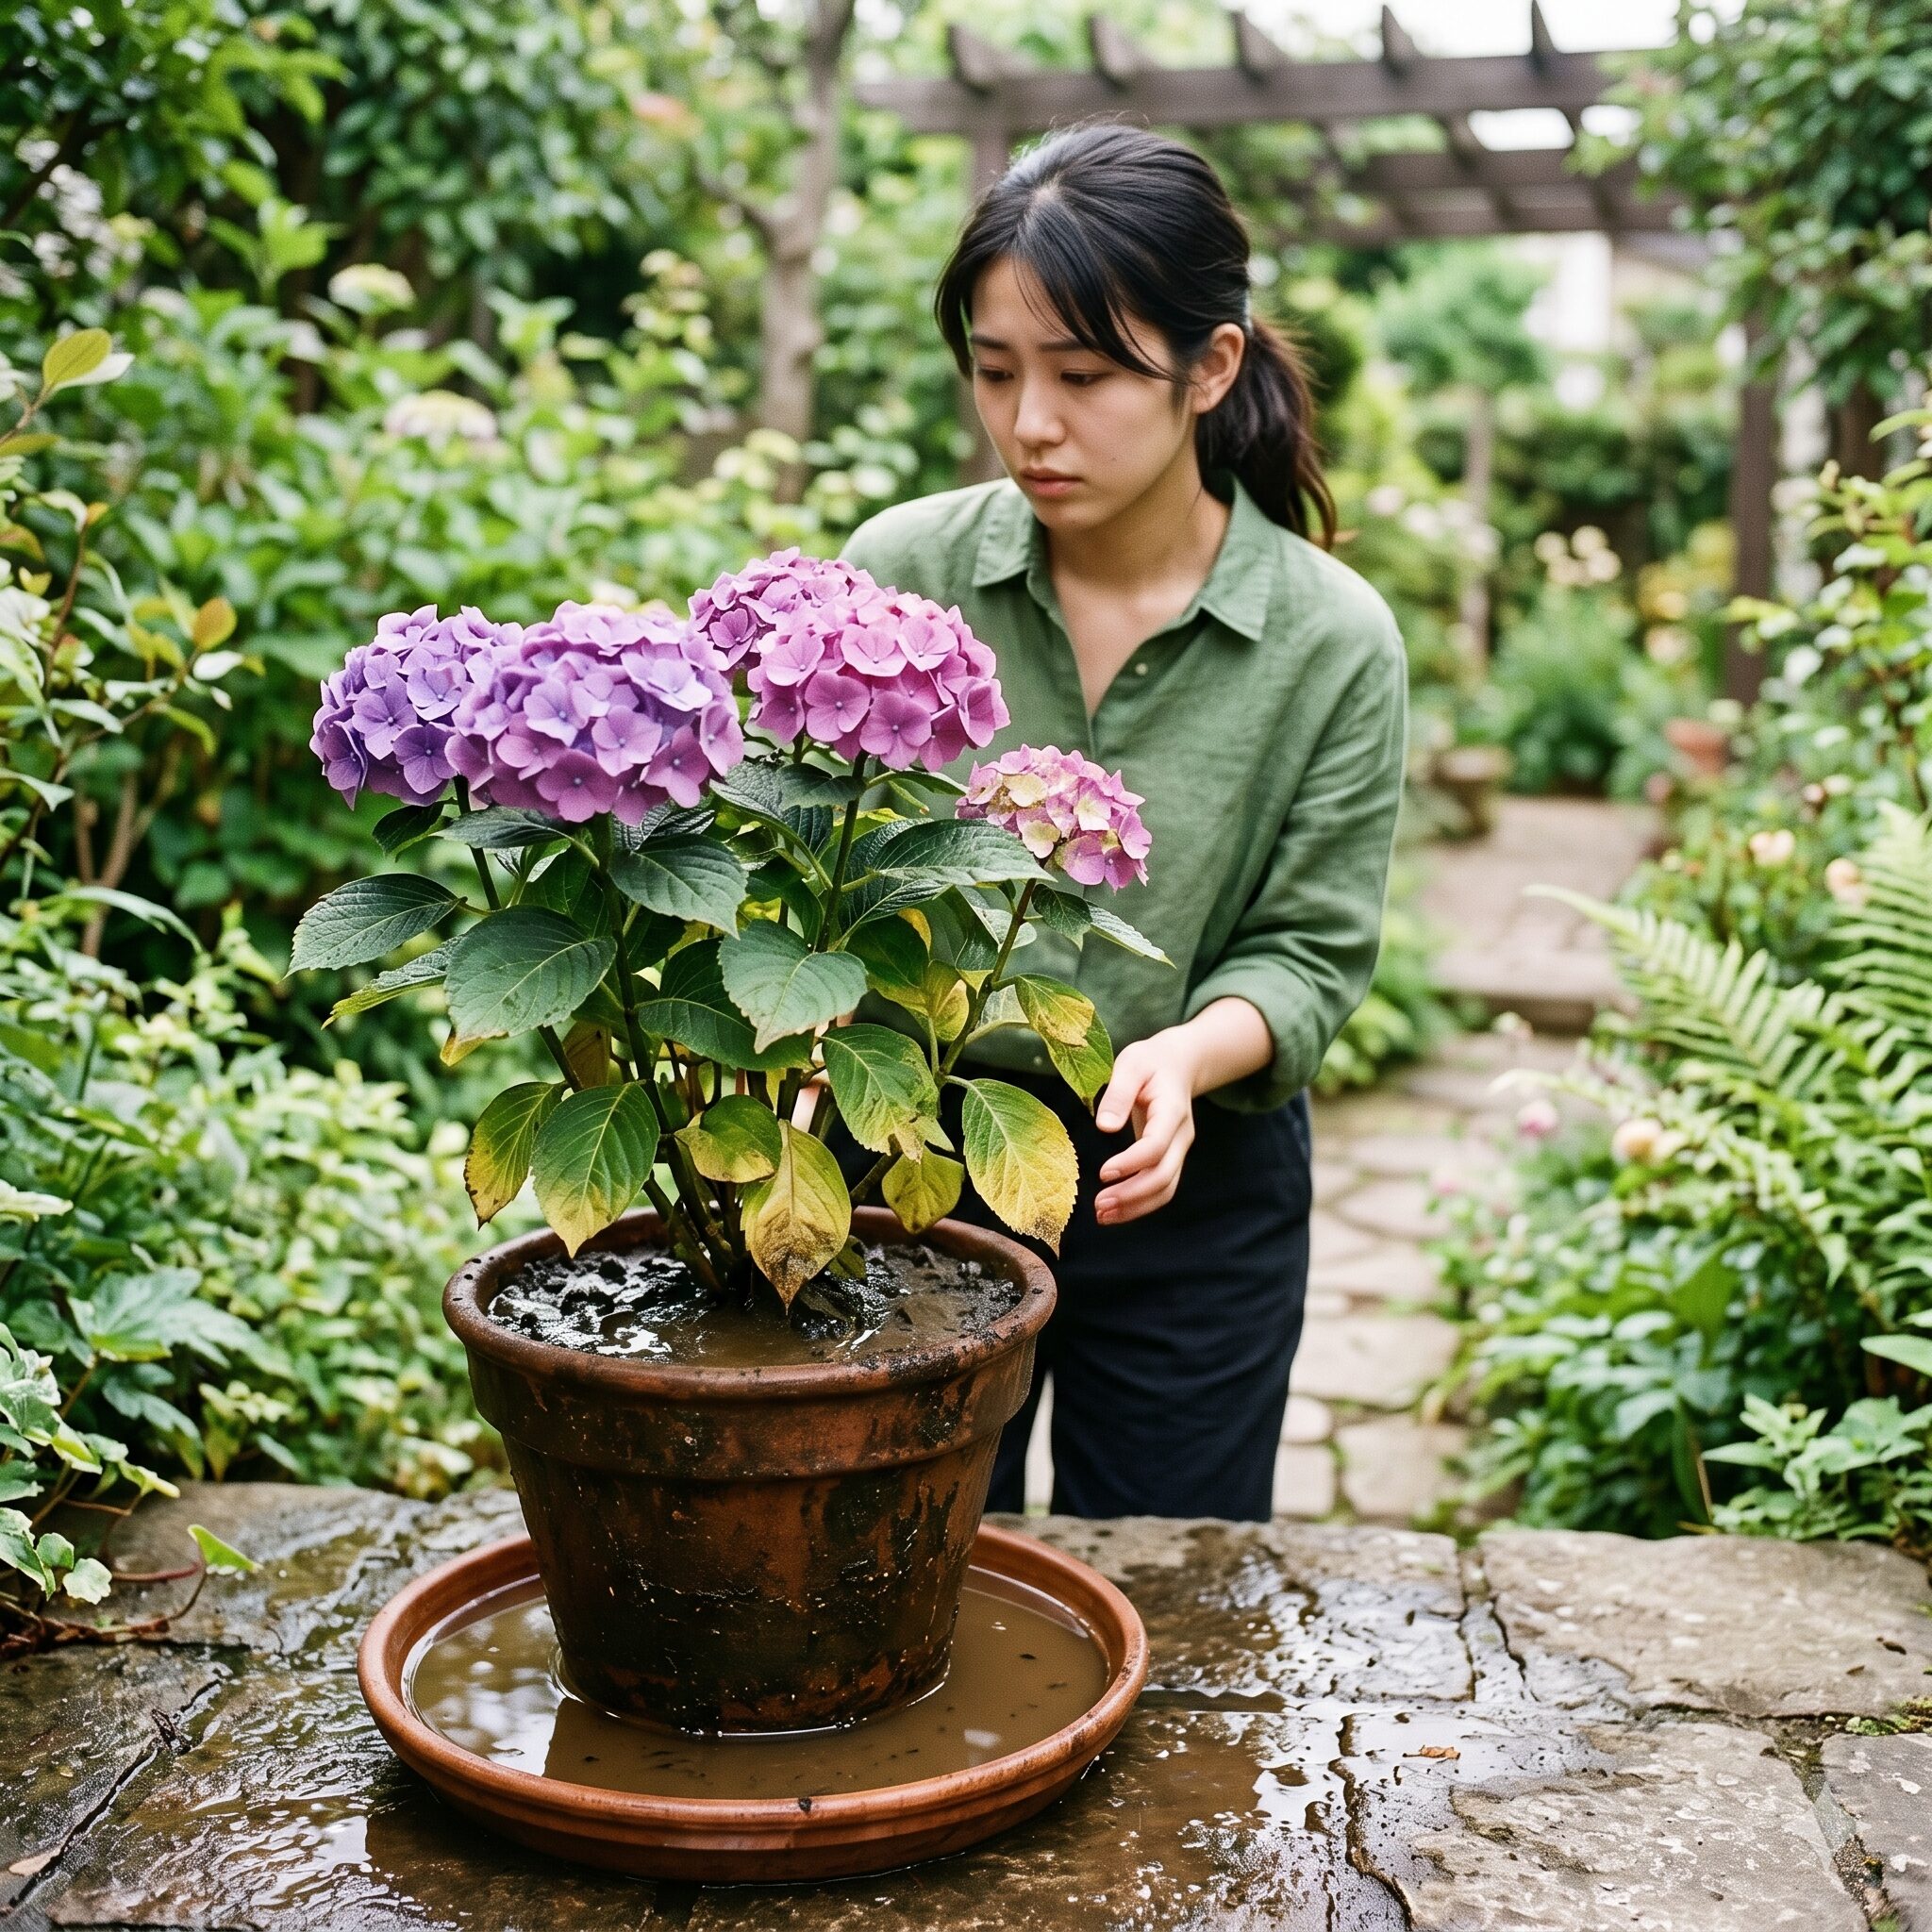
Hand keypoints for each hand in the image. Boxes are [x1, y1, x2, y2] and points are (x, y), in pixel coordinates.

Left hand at [1092, 1030, 1200, 1225]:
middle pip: (1164, 1176)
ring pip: (1165, 1189)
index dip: (1131, 1163)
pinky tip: (1114, 1210)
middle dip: (1132, 1195)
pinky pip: (1161, 1188)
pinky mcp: (1170, 1158)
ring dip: (1135, 1207)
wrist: (1180, 1064)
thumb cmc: (1151, 1062)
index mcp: (1172, 1111)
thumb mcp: (1132, 1064)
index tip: (1103, 1173)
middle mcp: (1180, 1136)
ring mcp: (1178, 1150)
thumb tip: (1104, 1127)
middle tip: (1098, 1205)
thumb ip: (1118, 1093)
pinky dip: (1139, 1204)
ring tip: (1102, 1215)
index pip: (1156, 1146)